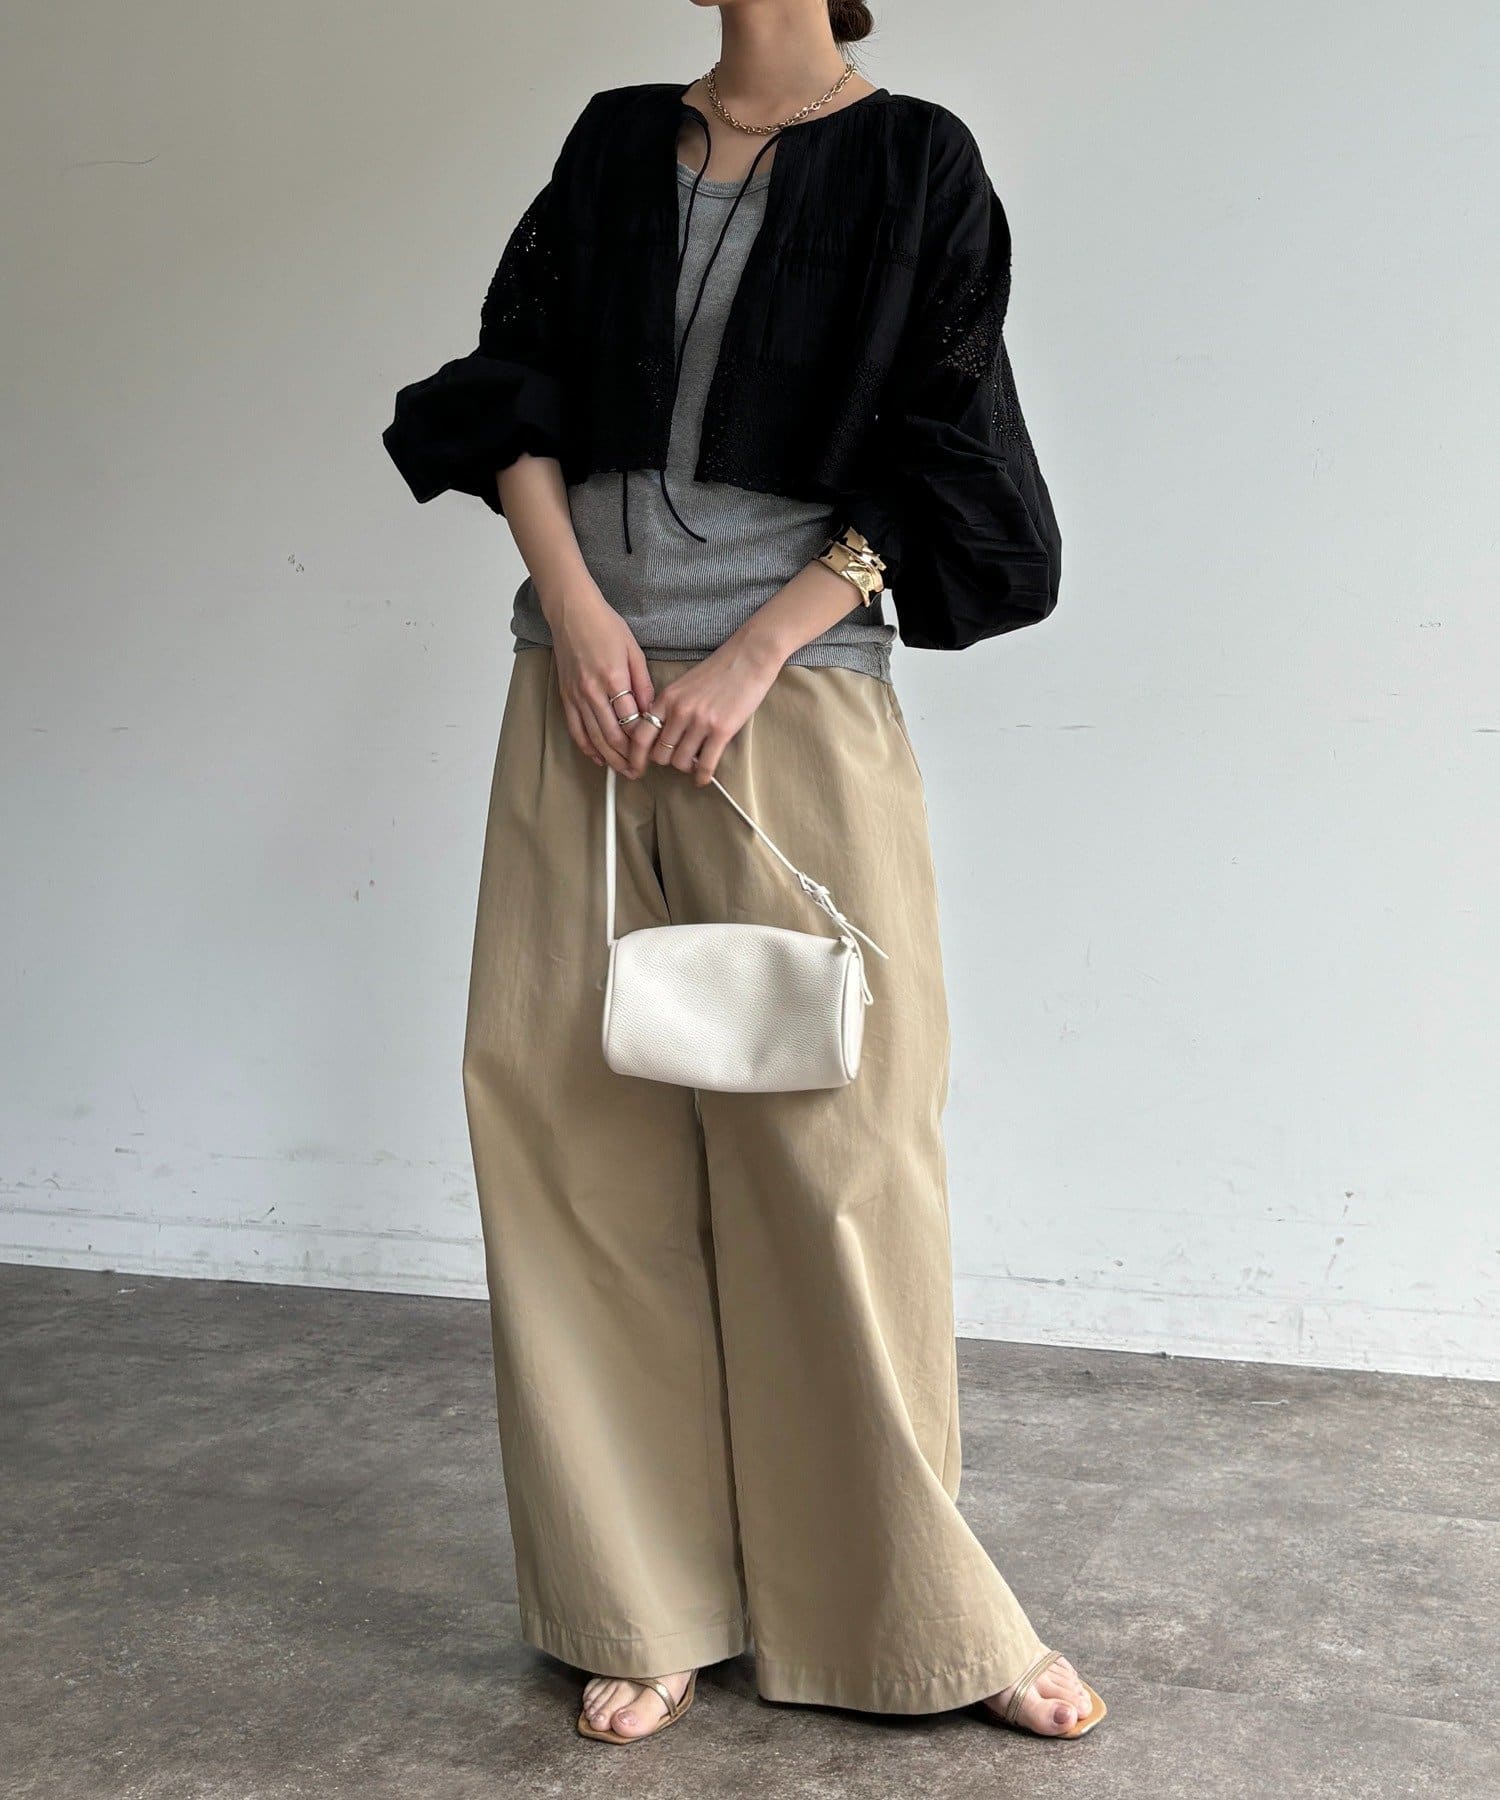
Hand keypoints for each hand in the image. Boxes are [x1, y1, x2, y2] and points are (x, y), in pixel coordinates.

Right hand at [544, 578, 653, 775]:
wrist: (572, 612)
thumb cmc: (605, 626)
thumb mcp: (634, 651)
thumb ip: (643, 684)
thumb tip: (651, 712)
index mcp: (613, 678)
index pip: (631, 720)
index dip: (643, 740)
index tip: (653, 750)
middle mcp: (592, 691)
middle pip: (612, 736)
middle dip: (628, 758)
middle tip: (640, 771)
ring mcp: (576, 695)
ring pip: (594, 737)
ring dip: (610, 758)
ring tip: (623, 771)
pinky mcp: (566, 696)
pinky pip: (576, 729)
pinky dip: (587, 747)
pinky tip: (599, 757)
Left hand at [627, 629, 784, 786]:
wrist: (750, 656)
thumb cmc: (720, 669)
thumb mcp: (684, 684)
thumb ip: (670, 706)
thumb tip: (661, 733)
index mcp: (667, 698)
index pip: (640, 735)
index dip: (635, 757)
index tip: (636, 767)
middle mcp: (679, 711)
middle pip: (659, 754)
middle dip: (667, 761)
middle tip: (677, 758)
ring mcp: (700, 721)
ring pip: (681, 762)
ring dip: (687, 767)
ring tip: (695, 763)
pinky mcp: (721, 730)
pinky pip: (705, 764)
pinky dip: (703, 776)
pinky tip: (704, 778)